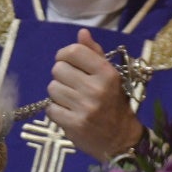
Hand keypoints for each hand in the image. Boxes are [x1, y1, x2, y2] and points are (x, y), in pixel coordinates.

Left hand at [46, 29, 145, 160]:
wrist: (121, 139)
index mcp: (106, 73)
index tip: (67, 62)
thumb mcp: (110, 76)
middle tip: (72, 86)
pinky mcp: (74, 124)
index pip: (73, 52)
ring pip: (52, 88)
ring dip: (58, 94)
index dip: (64, 55)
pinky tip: (68, 113)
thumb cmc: (113, 104)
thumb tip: (82, 32)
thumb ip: (94, 54)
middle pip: (58, 69)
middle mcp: (96, 88)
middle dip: (62, 76)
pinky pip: (51, 109)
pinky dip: (56, 111)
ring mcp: (85, 107)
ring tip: (71, 100)